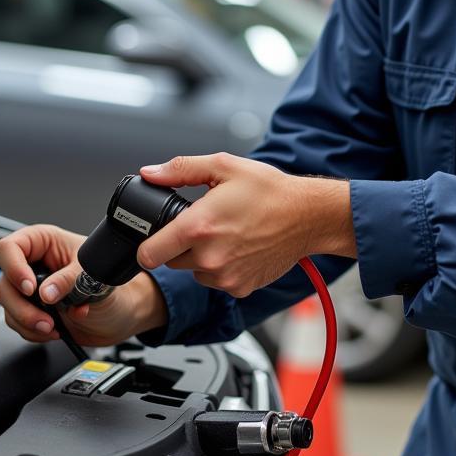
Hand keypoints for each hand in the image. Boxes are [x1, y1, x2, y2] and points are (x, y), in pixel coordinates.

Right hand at [0, 224, 168, 346]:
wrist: (122, 312)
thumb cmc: (112, 282)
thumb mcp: (94, 277)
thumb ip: (70, 282)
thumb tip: (45, 293)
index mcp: (45, 242)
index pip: (9, 248)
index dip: (14, 268)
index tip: (31, 288)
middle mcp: (33, 264)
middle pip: (4, 282)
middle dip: (22, 306)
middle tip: (44, 318)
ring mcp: (32, 289)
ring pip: (8, 305)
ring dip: (27, 322)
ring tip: (53, 328)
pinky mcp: (33, 310)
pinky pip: (17, 322)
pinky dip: (32, 331)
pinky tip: (54, 331)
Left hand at [135, 154, 354, 296]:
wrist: (308, 216)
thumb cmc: (269, 191)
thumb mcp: (223, 166)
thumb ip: (180, 169)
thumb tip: (150, 174)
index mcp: (198, 227)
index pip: (149, 254)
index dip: (147, 245)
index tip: (154, 239)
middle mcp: (208, 257)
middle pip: (171, 261)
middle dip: (180, 245)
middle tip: (205, 225)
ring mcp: (225, 277)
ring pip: (194, 272)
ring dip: (201, 258)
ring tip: (225, 235)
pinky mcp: (240, 288)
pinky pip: (217, 281)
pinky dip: (222, 269)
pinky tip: (239, 249)